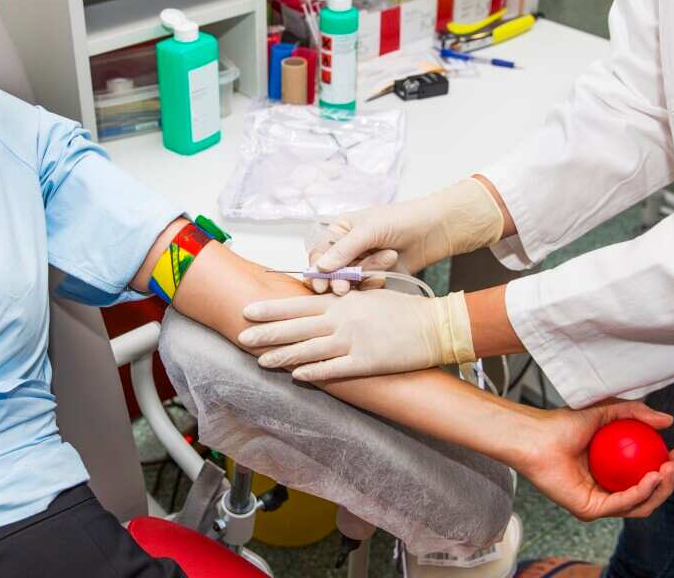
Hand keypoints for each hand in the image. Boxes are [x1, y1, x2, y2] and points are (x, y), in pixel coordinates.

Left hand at [239, 289, 473, 380]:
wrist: (434, 325)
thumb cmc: (401, 310)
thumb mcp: (367, 297)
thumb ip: (340, 302)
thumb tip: (316, 305)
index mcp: (342, 303)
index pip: (297, 305)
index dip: (270, 309)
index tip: (247, 310)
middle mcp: (342, 320)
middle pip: (296, 328)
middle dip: (266, 333)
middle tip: (240, 338)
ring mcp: (353, 342)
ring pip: (309, 349)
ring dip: (282, 356)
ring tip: (261, 361)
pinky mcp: (365, 362)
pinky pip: (333, 369)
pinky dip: (313, 372)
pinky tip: (296, 376)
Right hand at [309, 178, 503, 294]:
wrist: (437, 230)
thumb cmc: (403, 220)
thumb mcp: (370, 230)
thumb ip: (344, 250)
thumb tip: (320, 268)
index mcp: (341, 230)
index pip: (319, 253)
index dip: (317, 269)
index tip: (320, 284)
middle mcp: (348, 248)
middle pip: (331, 272)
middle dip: (339, 279)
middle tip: (344, 289)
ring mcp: (362, 263)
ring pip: (349, 281)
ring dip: (362, 277)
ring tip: (383, 266)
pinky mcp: (377, 276)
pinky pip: (365, 287)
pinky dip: (372, 283)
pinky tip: (385, 275)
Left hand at [514, 400, 673, 520]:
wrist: (536, 435)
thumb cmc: (563, 422)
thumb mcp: (607, 410)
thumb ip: (636, 412)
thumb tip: (669, 420)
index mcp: (612, 473)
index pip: (648, 476)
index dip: (669, 469)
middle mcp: (607, 490)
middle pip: (649, 494)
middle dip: (672, 481)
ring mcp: (598, 502)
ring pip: (641, 504)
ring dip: (662, 488)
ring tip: (669, 468)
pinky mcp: (589, 510)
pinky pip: (622, 504)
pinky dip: (641, 492)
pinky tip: (653, 476)